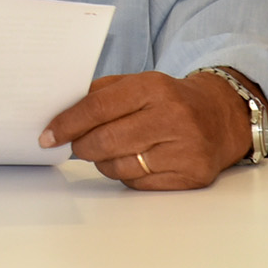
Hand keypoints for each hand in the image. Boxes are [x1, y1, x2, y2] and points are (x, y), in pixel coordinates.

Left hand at [43, 70, 251, 190]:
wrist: (220, 117)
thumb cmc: (169, 100)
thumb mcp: (138, 83)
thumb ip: (99, 93)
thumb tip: (60, 113)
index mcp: (154, 87)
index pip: (98, 107)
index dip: (67, 123)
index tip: (48, 135)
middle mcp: (172, 117)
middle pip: (106, 141)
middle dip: (82, 146)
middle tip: (76, 145)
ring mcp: (185, 149)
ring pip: (120, 167)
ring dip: (104, 162)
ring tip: (109, 151)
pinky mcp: (192, 176)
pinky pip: (139, 184)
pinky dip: (127, 176)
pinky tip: (134, 161)